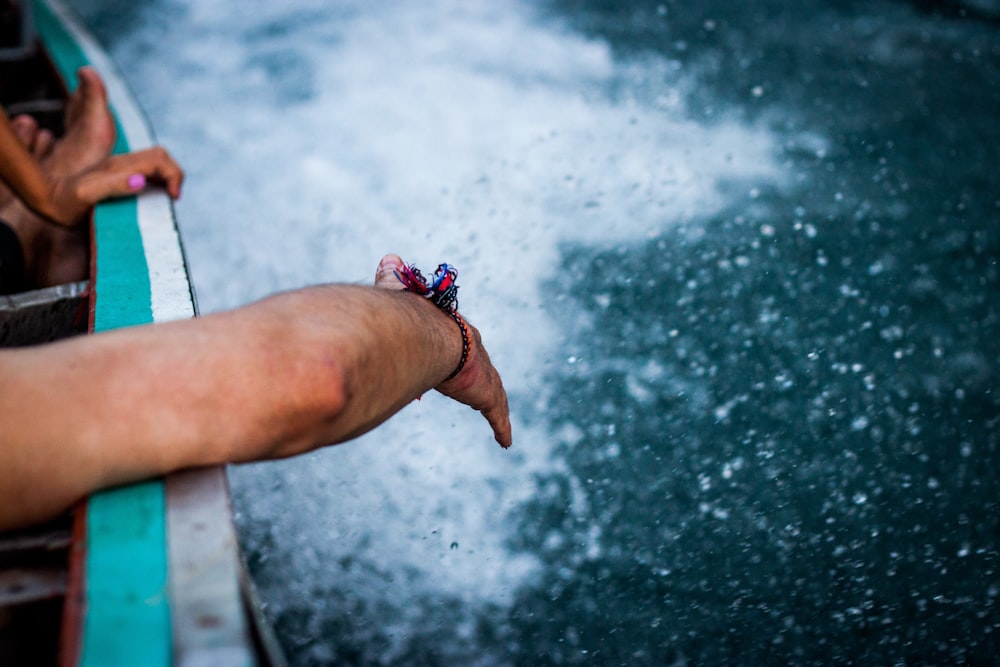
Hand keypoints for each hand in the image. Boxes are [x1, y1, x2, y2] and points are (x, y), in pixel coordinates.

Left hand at [46, 146, 184, 225]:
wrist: (42, 198)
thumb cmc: (62, 202)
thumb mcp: (85, 195)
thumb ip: (113, 186)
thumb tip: (141, 181)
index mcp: (119, 168)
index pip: (158, 160)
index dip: (173, 175)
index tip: (172, 197)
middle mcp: (121, 164)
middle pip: (160, 157)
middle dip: (174, 174)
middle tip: (172, 197)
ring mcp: (119, 170)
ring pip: (155, 162)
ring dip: (168, 177)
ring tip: (166, 198)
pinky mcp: (116, 178)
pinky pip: (145, 172)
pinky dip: (157, 182)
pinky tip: (153, 196)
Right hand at [375, 254, 512, 447]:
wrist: (422, 335)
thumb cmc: (405, 316)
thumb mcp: (398, 295)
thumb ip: (393, 280)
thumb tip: (388, 259)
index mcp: (455, 330)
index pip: (460, 342)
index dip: (458, 351)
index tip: (455, 362)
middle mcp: (475, 352)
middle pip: (481, 368)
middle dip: (478, 378)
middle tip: (474, 387)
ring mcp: (483, 374)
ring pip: (494, 392)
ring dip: (495, 403)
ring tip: (499, 418)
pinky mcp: (486, 395)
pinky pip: (497, 415)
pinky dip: (501, 427)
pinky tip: (506, 441)